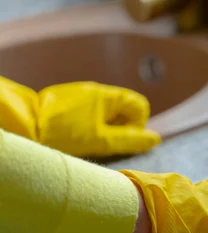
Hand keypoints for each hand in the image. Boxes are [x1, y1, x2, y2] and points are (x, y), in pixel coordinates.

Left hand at [0, 76, 160, 156]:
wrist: (25, 124)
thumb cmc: (65, 133)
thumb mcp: (102, 141)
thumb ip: (131, 140)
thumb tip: (155, 138)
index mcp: (108, 96)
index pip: (140, 105)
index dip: (139, 125)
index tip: (125, 138)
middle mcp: (97, 90)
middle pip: (125, 108)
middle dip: (123, 127)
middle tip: (107, 143)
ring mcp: (82, 94)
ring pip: (107, 112)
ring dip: (107, 127)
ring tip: (91, 140)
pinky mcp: (69, 101)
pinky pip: (91, 112)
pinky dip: (92, 124)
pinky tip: (78, 135)